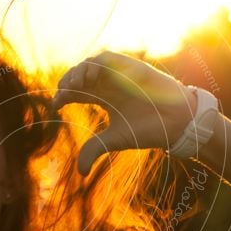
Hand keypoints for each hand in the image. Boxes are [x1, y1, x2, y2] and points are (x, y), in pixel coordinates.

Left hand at [52, 51, 197, 175]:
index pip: (76, 92)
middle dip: (67, 82)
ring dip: (78, 72)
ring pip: (90, 65)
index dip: (63, 96)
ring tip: (74, 86)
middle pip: (79, 76)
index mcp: (104, 98)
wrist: (175, 122)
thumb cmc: (148, 129)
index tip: (55, 106)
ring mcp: (118, 75)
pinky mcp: (129, 67)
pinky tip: (88, 78)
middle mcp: (109, 84)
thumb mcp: (115, 139)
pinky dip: (94, 64)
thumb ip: (94, 149)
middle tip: (62, 94)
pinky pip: (106, 59)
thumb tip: (80, 171)